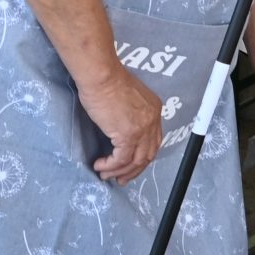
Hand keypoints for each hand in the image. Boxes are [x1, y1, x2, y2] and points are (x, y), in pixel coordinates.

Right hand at [81, 64, 163, 182]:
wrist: (101, 76)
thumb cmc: (107, 80)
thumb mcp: (127, 97)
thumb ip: (130, 112)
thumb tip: (120, 127)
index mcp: (154, 110)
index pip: (153, 141)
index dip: (142, 156)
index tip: (130, 164)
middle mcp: (152, 121)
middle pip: (148, 154)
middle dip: (134, 170)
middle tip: (120, 178)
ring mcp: (141, 129)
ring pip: (135, 161)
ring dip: (120, 172)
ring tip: (106, 175)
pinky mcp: (127, 135)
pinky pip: (121, 159)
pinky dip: (110, 166)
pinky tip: (100, 166)